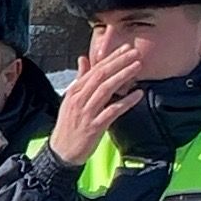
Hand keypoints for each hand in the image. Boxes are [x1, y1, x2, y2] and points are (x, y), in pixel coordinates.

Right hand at [48, 45, 144, 165]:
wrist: (61, 152)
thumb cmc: (68, 126)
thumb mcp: (70, 100)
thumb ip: (79, 79)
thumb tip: (83, 59)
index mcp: (74, 91)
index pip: (94, 69)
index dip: (111, 58)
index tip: (125, 49)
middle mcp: (79, 99)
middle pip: (101, 75)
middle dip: (119, 62)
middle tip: (135, 53)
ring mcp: (86, 113)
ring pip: (106, 89)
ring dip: (123, 76)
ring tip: (137, 67)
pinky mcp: (94, 127)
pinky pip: (112, 111)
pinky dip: (126, 102)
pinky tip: (138, 94)